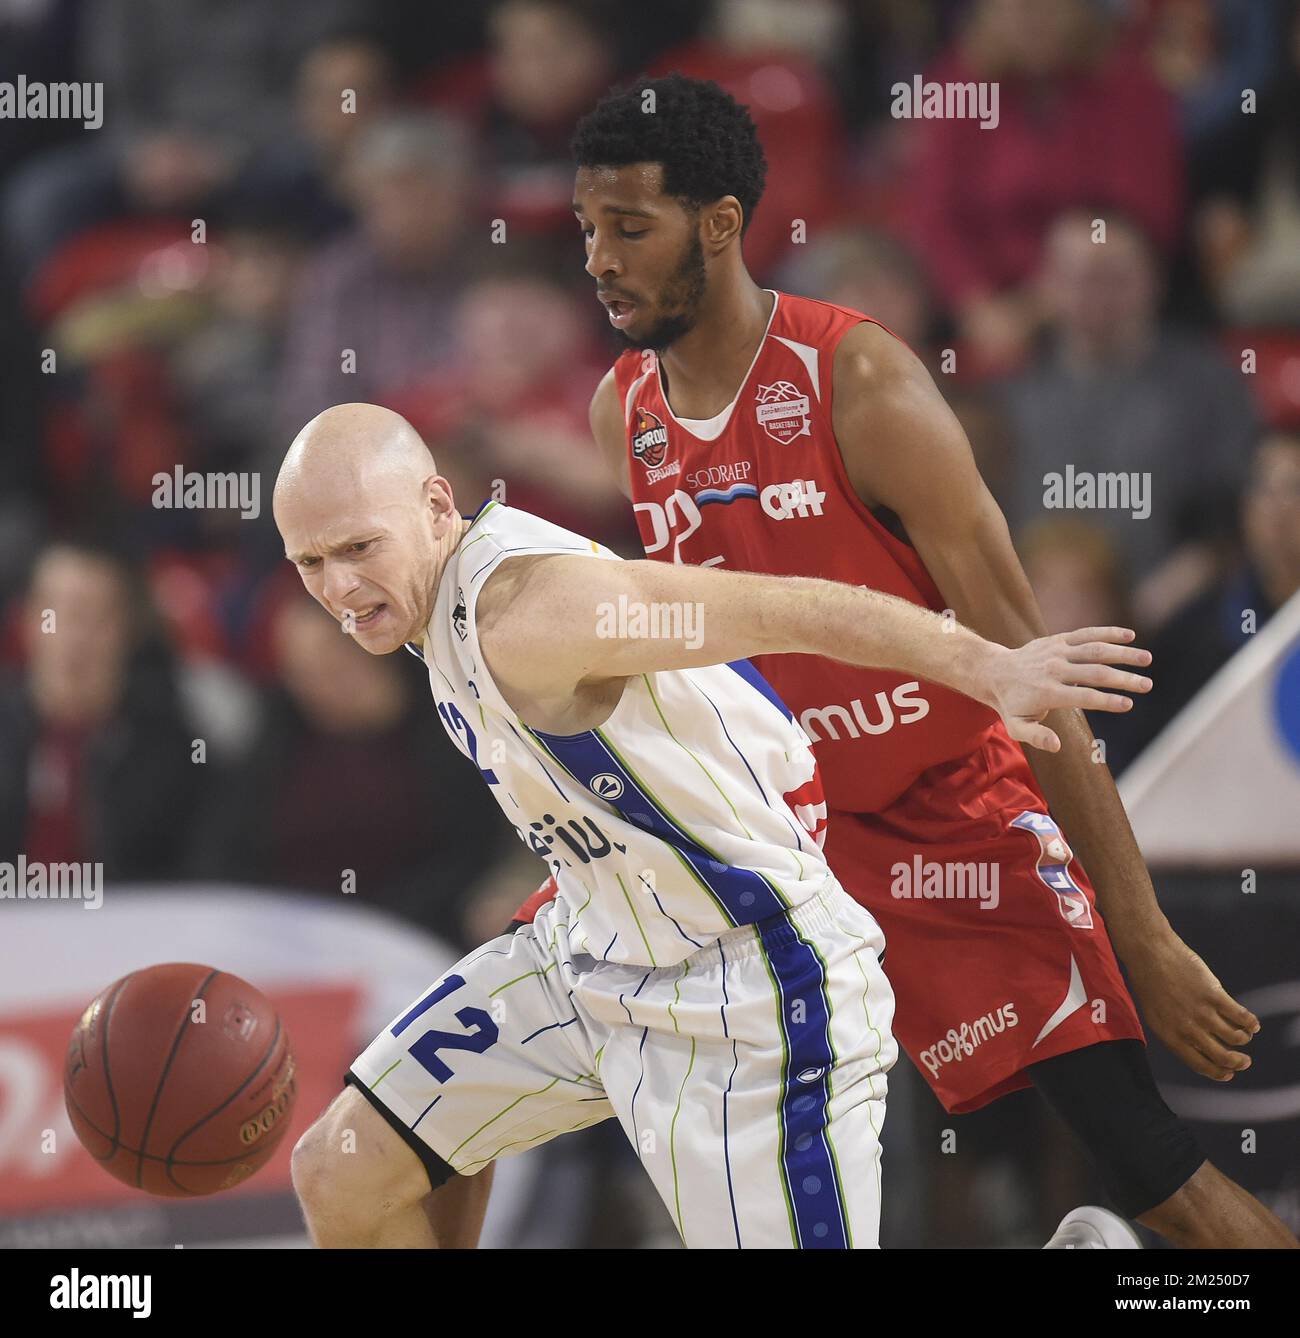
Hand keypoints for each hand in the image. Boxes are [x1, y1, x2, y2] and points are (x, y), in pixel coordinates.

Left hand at [983, 626, 1151, 751]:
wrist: (995, 672)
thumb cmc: (1011, 705)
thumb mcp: (1016, 727)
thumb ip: (1036, 736)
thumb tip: (1057, 746)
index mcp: (1047, 692)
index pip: (1082, 696)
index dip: (1106, 701)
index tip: (1128, 704)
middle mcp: (1054, 669)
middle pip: (1094, 673)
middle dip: (1123, 679)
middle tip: (1147, 685)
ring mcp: (1057, 652)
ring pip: (1094, 650)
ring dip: (1122, 653)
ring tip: (1147, 659)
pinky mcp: (1059, 640)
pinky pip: (1086, 634)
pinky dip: (1107, 633)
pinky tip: (1130, 635)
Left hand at [1125, 931, 1260, 1080]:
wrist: (1150, 953)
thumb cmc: (1150, 982)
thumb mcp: (1155, 1014)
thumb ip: (1175, 1032)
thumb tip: (1199, 1047)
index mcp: (1169, 1036)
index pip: (1200, 1065)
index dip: (1218, 1073)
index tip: (1228, 1074)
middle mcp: (1187, 1028)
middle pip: (1222, 1057)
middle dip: (1237, 1063)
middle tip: (1245, 1061)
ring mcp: (1201, 1012)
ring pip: (1235, 1037)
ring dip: (1244, 1039)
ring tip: (1244, 1034)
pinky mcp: (1213, 994)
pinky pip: (1240, 1016)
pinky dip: (1251, 1023)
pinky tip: (1253, 1023)